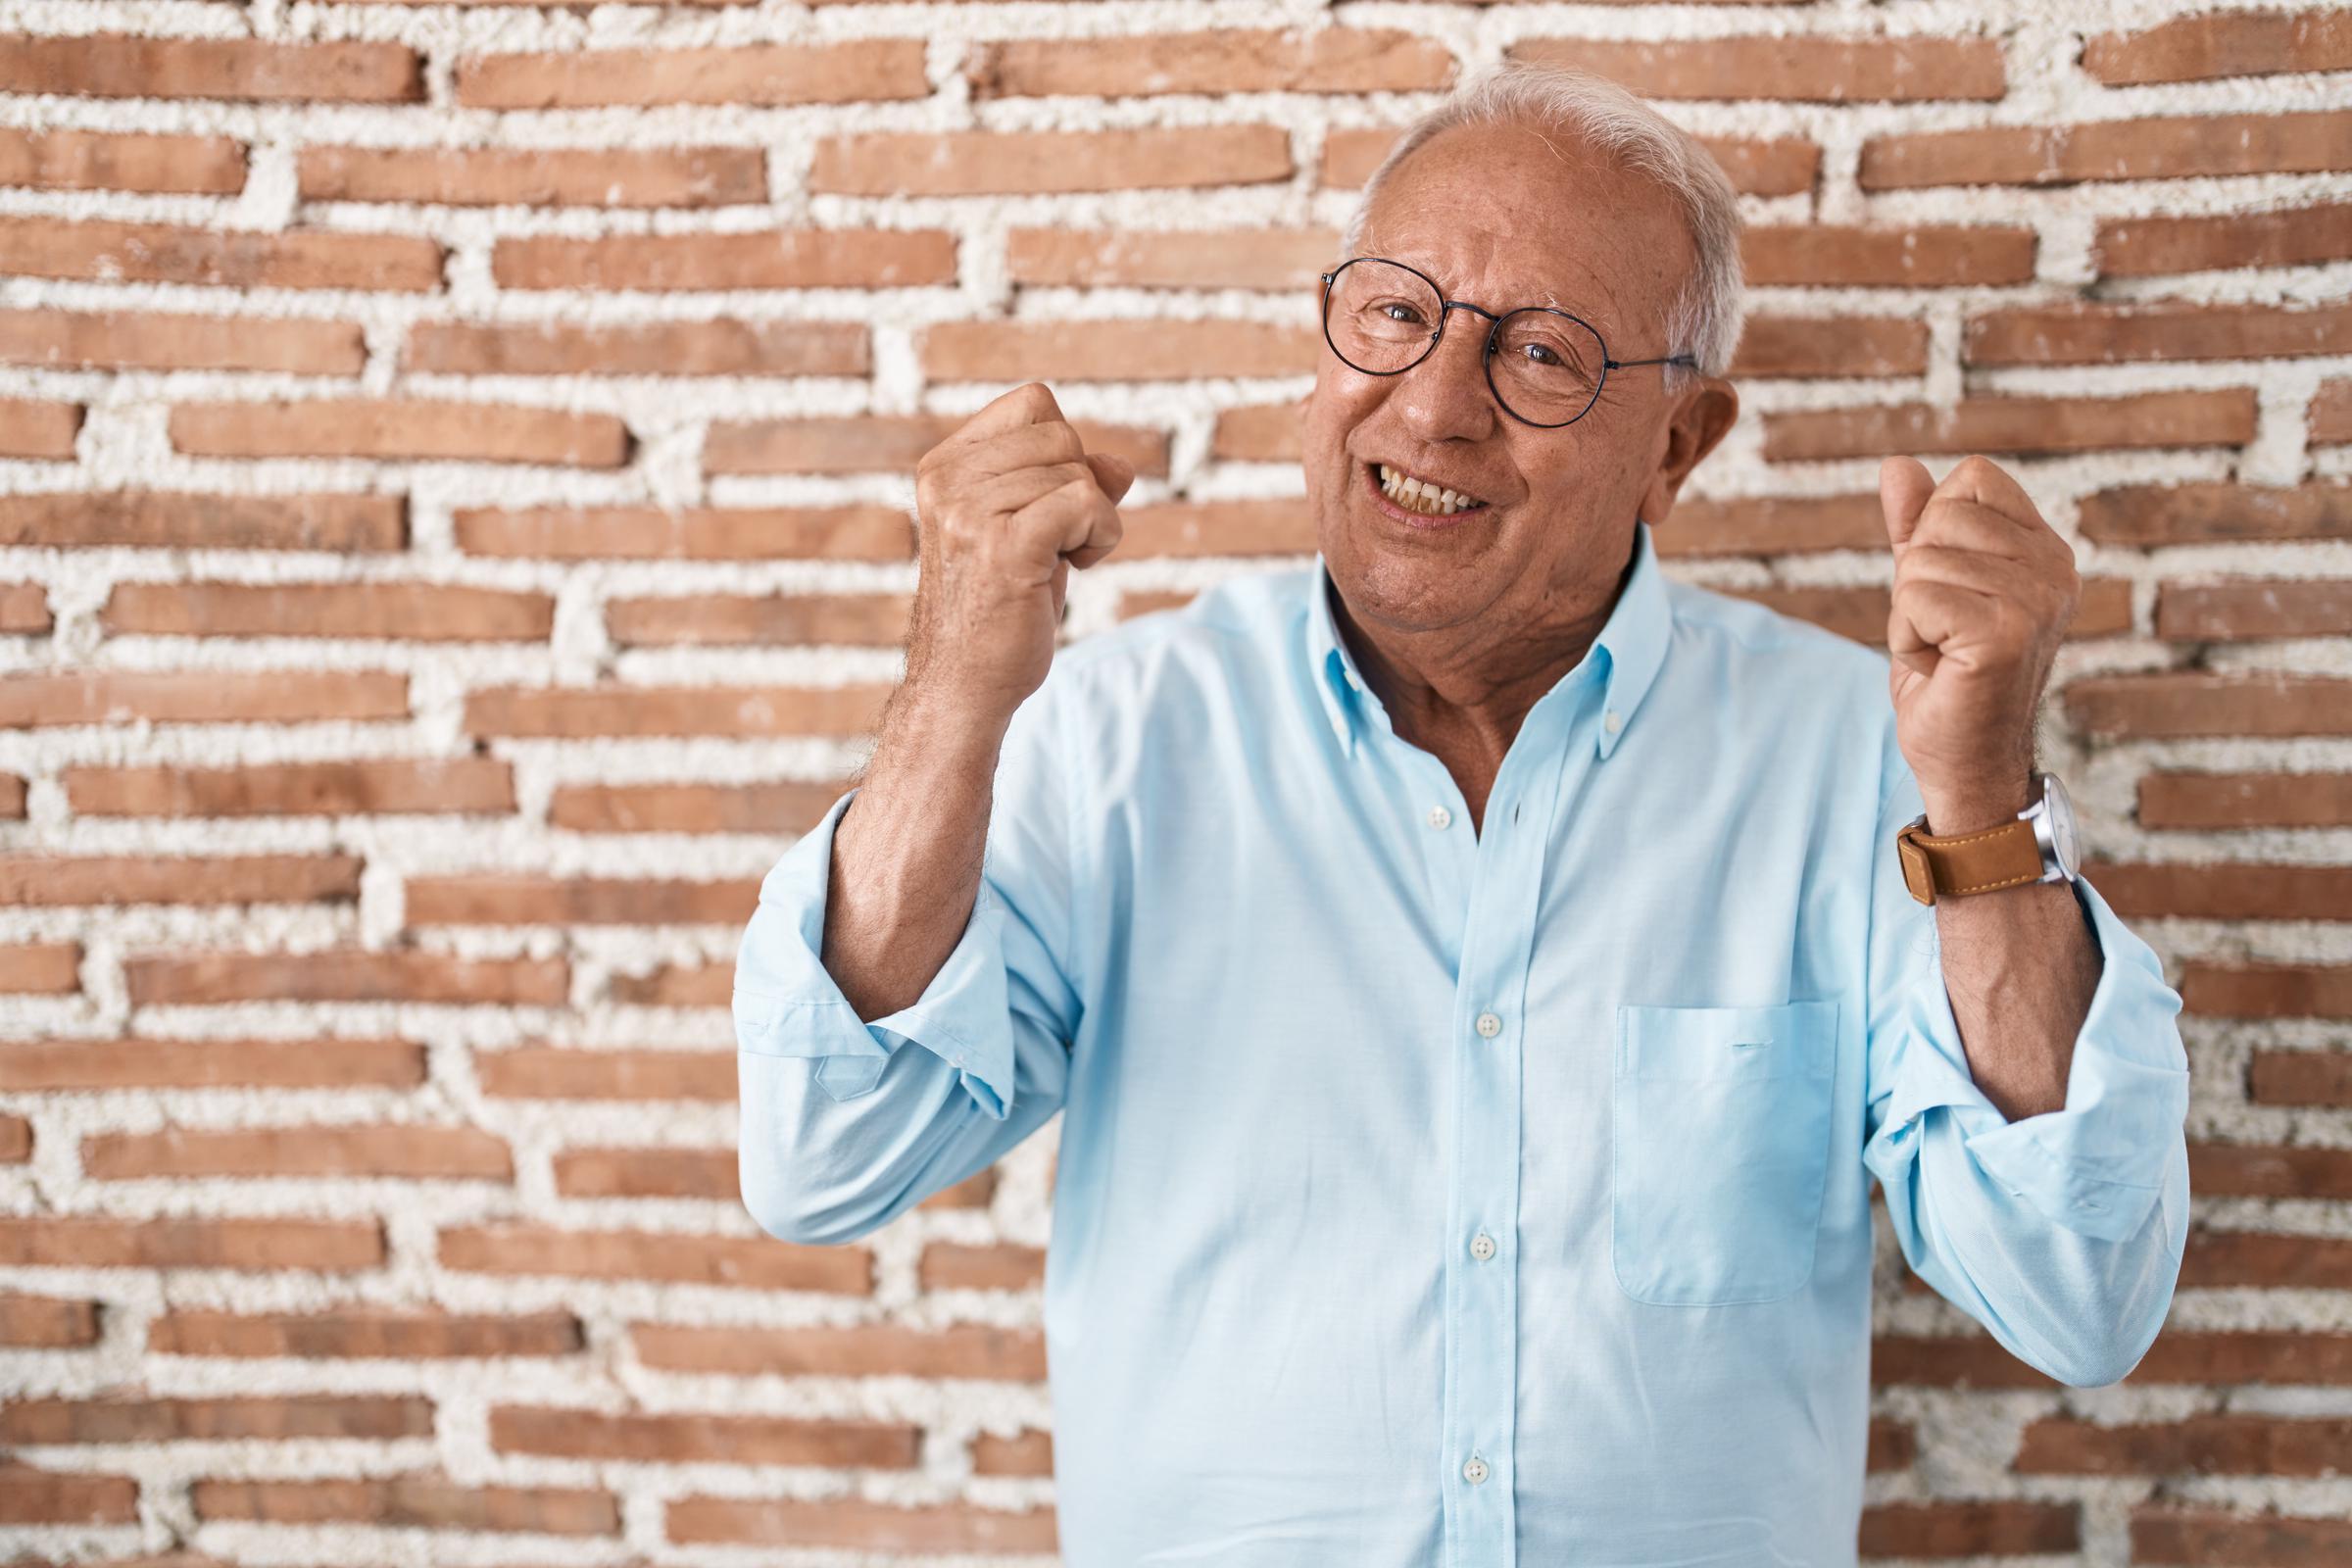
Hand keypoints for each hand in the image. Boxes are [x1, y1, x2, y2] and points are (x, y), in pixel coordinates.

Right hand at [906, 382, 1133, 721]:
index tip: (1043, 508)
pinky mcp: (1005, 546)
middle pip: (1063, 436)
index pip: (1035, 404)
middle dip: (1081, 489)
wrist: (966, 686)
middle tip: (1052, 545)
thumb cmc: (1000, 611)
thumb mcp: (1035, 533)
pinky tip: (1074, 568)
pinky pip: (1087, 503)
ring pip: (1080, 472)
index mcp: (944, 466)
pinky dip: (1100, 536)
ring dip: (1092, 522)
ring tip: (1053, 564)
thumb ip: (1072, 486)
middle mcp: (948, 481)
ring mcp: (970, 512)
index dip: (1063, 453)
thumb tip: (1121, 465)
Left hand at [1879, 453, 2079, 833]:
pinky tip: (1940, 669)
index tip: (1950, 594)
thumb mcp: (1927, 588)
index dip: (1934, 533)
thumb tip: (1897, 464)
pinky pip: (1915, 598)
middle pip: (1941, 516)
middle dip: (1915, 578)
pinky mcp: (2006, 633)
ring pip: (1920, 562)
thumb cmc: (1947, 676)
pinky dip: (1907, 638)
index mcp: (2045, 550)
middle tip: (1943, 631)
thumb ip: (1916, 526)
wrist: (1963, 760)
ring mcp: (2037, 600)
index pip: (1972, 479)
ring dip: (1909, 614)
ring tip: (1944, 653)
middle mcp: (2055, 568)